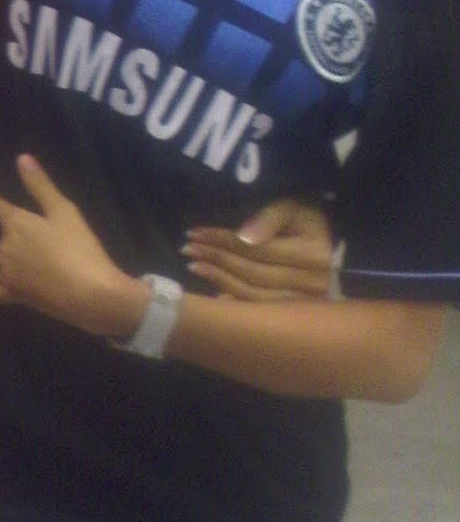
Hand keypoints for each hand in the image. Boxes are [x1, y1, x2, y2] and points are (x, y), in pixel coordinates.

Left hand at [0, 154, 145, 336]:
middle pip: (5, 236)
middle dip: (18, 235)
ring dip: (15, 258)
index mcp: (15, 224)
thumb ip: (40, 185)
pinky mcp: (14, 295)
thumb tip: (22, 158)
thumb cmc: (78, 247)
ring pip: (4, 259)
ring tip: (42, 263)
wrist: (89, 294)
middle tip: (48, 241)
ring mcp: (6, 273)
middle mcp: (3, 247)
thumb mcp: (64, 211)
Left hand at [182, 198, 332, 301]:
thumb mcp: (292, 208)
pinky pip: (259, 311)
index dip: (223, 242)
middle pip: (252, 274)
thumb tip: (242, 238)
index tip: (194, 234)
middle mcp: (312, 284)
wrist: (334, 243)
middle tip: (188, 249)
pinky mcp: (297, 313)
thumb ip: (269, 219)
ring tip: (195, 266)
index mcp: (312, 255)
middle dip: (216, 260)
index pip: (256, 250)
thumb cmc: (309, 219)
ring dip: (219, 280)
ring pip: (253, 296)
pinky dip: (233, 303)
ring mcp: (306, 304)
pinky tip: (212, 295)